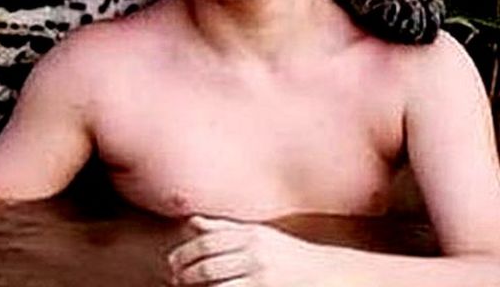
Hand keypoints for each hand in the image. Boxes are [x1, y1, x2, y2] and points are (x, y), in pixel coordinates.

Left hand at [166, 216, 337, 285]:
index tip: (172, 263)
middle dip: (186, 272)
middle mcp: (255, 250)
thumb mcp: (260, 236)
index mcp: (251, 234)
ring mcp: (261, 273)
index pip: (207, 241)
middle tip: (175, 279)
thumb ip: (225, 229)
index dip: (184, 253)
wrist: (330, 274)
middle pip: (208, 261)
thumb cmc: (291, 256)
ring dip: (196, 286)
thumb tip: (193, 222)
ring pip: (216, 280)